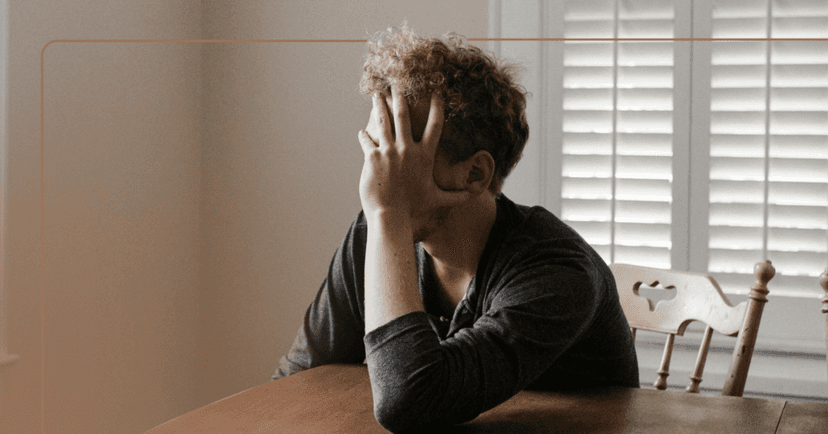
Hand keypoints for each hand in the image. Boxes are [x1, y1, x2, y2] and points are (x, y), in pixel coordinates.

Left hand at [357, 88, 470, 228]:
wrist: (391, 215)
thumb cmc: (414, 208)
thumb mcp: (437, 200)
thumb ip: (455, 197)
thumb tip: (474, 197)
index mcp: (424, 155)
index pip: (435, 125)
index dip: (437, 107)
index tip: (437, 92)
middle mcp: (407, 149)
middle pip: (404, 115)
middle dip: (401, 97)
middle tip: (398, 82)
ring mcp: (389, 151)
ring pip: (383, 121)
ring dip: (379, 106)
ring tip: (376, 94)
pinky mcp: (372, 157)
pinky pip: (367, 140)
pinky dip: (364, 135)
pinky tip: (362, 132)